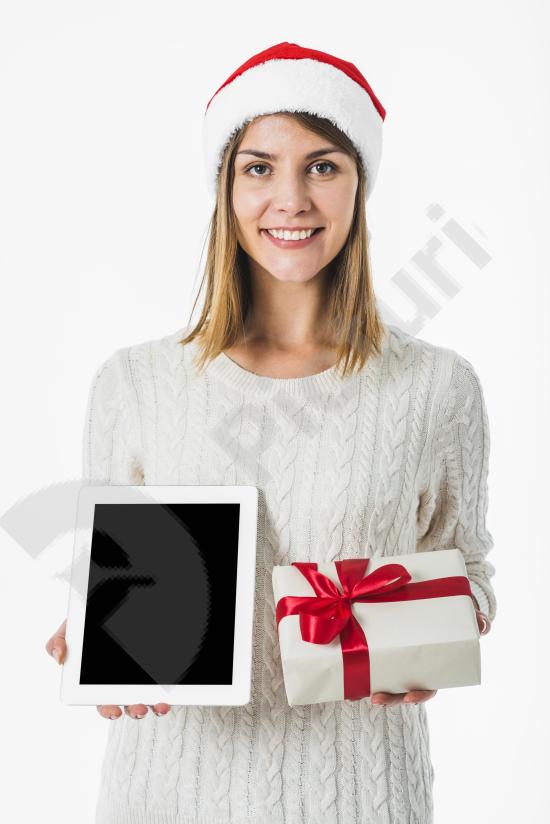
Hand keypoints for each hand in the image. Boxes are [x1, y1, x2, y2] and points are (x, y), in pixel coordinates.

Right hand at [46, 618, 170, 720]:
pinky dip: (164, 692)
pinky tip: (168, 694)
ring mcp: (136, 678)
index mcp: (96, 681)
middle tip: (139, 710)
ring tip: (158, 706)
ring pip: (146, 697)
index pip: (102, 702)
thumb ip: (59, 640)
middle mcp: (118, 684)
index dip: (108, 710)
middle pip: (127, 705)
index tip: (115, 711)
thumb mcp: (70, 627)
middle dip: (134, 711)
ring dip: (152, 705)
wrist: (113, 602)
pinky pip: (159, 684)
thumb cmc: (87, 621)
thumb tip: (60, 657)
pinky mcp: (151, 671)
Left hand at [370, 607, 491, 706]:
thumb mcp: (464, 614)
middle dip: (390, 698)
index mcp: (433, 664)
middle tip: (377, 699)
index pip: (427, 687)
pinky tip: (347, 673)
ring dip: (372, 687)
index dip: (418, 695)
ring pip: (386, 680)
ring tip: (359, 692)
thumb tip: (484, 625)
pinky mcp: (383, 643)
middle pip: (402, 690)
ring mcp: (399, 657)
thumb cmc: (453, 610)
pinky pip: (371, 660)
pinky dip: (360, 668)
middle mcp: (415, 666)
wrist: (438, 596)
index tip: (409, 698)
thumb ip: (476, 621)